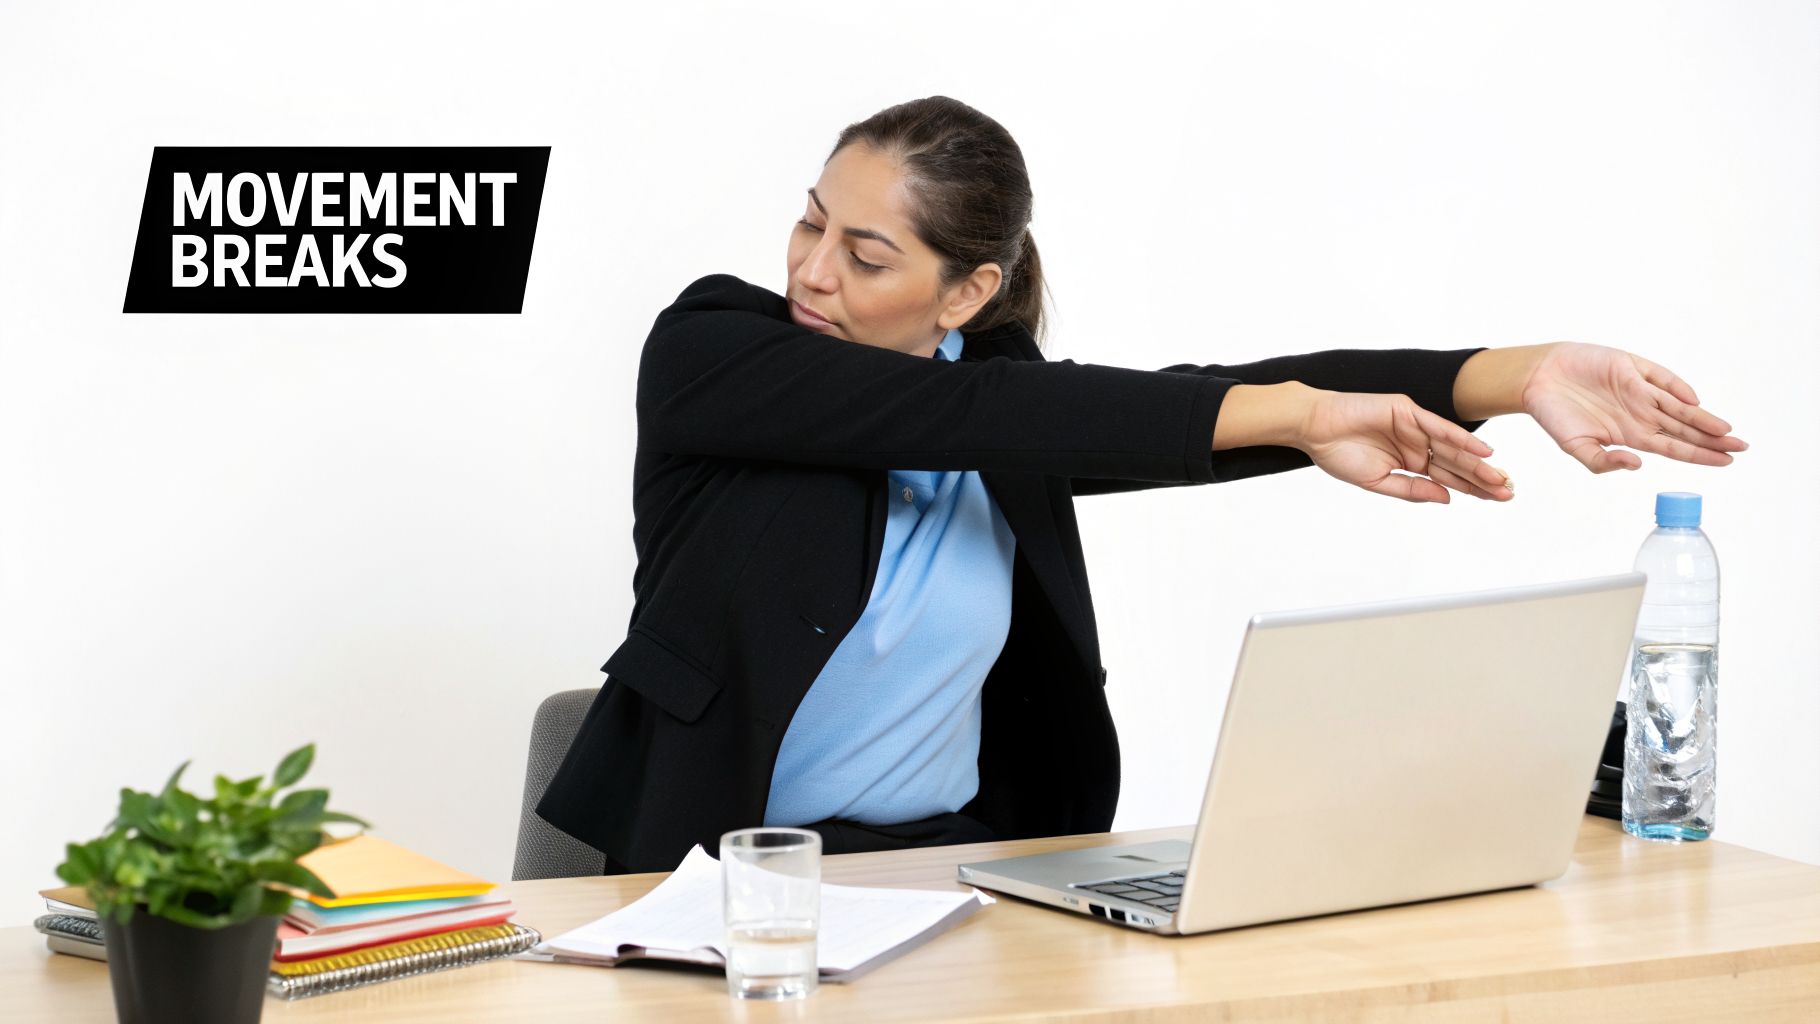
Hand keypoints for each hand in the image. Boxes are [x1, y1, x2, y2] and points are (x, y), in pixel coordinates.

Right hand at [1296, 391, 1513, 503]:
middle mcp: (1417, 445)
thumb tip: (1446, 499)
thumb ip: (1412, 490)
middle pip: (1457, 464)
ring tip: (1499, 477)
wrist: (1314, 427)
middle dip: (1482, 478)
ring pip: (1452, 448)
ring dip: (1476, 462)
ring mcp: (1414, 427)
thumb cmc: (1337, 454)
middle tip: (1508, 491)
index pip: (1449, 478)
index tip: (1498, 499)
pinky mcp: (1407, 411)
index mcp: (1410, 463)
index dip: (1473, 489)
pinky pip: (1439, 427)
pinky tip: (1481, 450)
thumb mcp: (1377, 482)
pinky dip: (1460, 438)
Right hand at [1518, 343, 1746, 471]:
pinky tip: (1693, 400)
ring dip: (1703, 418)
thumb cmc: (1554, 415)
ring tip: (1727, 431)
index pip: (1674, 447)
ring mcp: (1637, 390)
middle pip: (1684, 428)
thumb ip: (1602, 462)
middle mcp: (1640, 413)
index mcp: (1630, 435)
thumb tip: (1636, 465)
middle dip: (1712, 439)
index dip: (1700, 455)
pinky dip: (1677, 388)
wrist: (1537, 379)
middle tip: (1741, 447)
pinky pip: (1659, 378)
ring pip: (1679, 406)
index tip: (1725, 462)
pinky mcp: (1631, 367)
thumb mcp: (1574, 447)